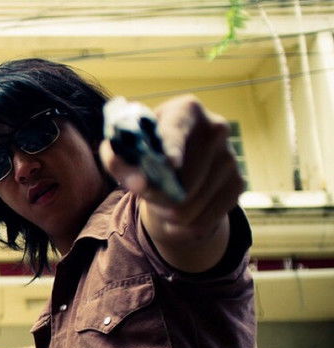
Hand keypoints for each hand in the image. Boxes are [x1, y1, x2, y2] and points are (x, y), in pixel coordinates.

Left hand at [100, 95, 243, 271]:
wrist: (181, 166)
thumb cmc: (148, 153)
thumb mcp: (129, 151)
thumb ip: (119, 159)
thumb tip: (135, 181)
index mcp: (185, 111)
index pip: (175, 131)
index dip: (172, 149)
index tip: (169, 164)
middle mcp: (215, 128)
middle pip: (180, 184)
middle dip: (157, 199)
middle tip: (148, 194)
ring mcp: (230, 157)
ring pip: (188, 208)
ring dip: (167, 214)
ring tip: (164, 200)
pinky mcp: (238, 184)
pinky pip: (202, 222)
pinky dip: (184, 227)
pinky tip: (182, 212)